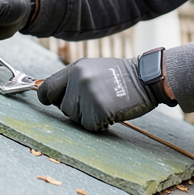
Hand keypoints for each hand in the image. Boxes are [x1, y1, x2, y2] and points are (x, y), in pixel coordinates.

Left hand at [37, 57, 158, 130]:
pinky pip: (90, 126)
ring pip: (76, 118)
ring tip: (106, 104)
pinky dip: (100, 124)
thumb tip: (55, 94)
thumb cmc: (121, 75)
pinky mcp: (98, 111)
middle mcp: (79, 80)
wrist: (146, 78)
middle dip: (76, 109)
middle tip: (96, 101)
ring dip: (88, 117)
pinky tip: (112, 112)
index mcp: (76, 68)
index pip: (48, 87)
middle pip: (63, 107)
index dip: (47, 97)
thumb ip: (75, 79)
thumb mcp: (94, 68)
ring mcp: (88, 95)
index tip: (48, 101)